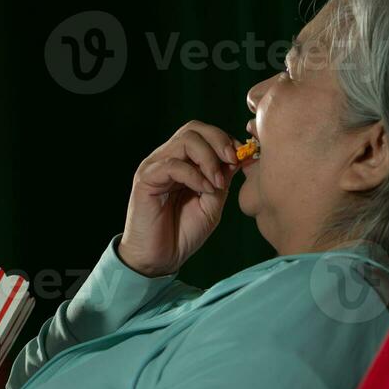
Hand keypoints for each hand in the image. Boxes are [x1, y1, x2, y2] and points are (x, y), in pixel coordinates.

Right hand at [118, 120, 240, 276]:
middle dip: (219, 141)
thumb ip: (222, 179)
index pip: (203, 134)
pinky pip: (173, 165)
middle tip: (233, 161)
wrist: (159, 259)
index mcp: (182, 162)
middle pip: (194, 129)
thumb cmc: (182, 233)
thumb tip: (240, 157)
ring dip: (209, 159)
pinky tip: (205, 190)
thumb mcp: (212, 203)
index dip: (225, 140)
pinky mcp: (145, 179)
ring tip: (218, 183)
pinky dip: (195, 175)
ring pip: (185, 140)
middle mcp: (166, 159)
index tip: (242, 158)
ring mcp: (155, 167)